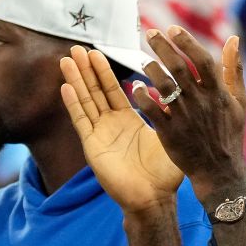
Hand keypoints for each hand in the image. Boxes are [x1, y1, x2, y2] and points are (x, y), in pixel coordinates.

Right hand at [59, 46, 183, 212]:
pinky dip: (73, 103)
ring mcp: (100, 135)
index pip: (113, 90)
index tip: (97, 52)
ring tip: (67, 59)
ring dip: (76, 80)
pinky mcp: (93, 146)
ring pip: (85, 101)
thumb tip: (178, 90)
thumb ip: (169, 113)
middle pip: (95, 92)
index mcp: (128, 121)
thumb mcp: (169, 135)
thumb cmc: (165, 174)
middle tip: (77, 47)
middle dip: (86, 70)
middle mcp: (111, 126)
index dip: (104, 72)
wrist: (154, 198)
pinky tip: (66, 86)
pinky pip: (82, 120)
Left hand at [135, 27, 245, 201]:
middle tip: (150, 33)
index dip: (186, 42)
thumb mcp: (238, 101)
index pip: (202, 59)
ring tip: (144, 61)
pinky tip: (135, 86)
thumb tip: (233, 38)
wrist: (219, 171)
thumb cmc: (229, 134)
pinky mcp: (169, 132)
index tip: (172, 28)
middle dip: (162, 47)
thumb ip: (234, 68)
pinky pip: (151, 109)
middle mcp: (200, 102)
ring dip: (151, 68)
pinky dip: (142, 95)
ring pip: (163, 85)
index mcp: (218, 93)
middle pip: (179, 67)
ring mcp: (184, 117)